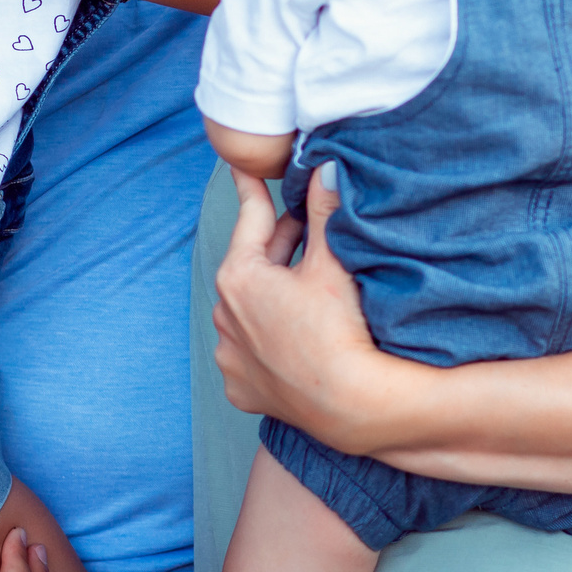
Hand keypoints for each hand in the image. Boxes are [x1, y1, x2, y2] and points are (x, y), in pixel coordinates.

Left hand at [211, 166, 388, 448]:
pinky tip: (294, 339)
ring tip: (305, 291)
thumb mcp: (332, 263)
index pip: (250, 217)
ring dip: (272, 296)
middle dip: (280, 247)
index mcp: (238, 276)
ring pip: (250, 310)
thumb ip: (324, 211)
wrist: (349, 405)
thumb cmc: (339, 330)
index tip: (241, 166)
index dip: (252, 188)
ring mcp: (230, 356)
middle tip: (307, 227)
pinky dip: (268, 340)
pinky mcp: (241, 387)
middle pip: (254, 265)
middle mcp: (222, 315)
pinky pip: (252, 353)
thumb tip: (325, 166)